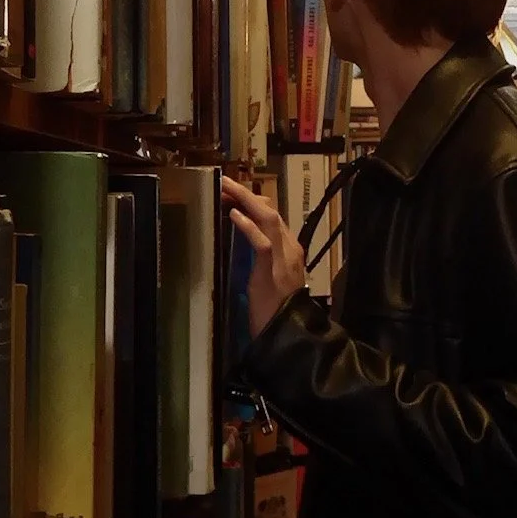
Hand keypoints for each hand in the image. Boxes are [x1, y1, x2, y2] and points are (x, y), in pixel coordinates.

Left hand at [222, 177, 307, 338]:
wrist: (289, 335)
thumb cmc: (276, 312)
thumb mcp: (270, 280)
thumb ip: (264, 261)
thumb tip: (245, 245)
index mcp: (290, 251)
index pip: (273, 217)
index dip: (252, 202)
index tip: (232, 193)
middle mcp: (291, 249)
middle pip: (270, 211)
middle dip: (247, 194)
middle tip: (225, 182)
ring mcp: (284, 258)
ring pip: (268, 219)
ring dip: (245, 200)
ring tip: (227, 188)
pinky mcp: (273, 271)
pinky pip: (262, 242)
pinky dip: (248, 226)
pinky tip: (234, 215)